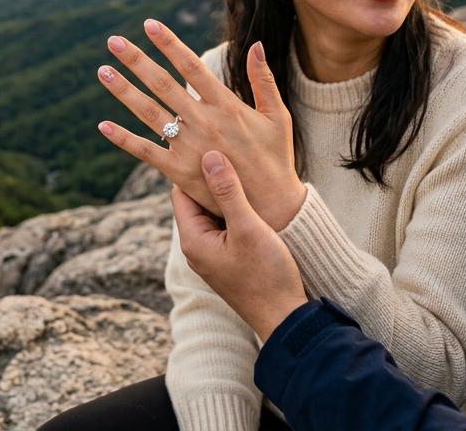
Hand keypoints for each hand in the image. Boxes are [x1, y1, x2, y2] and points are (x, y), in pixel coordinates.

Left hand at [96, 19, 304, 227]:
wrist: (271, 207)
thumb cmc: (276, 158)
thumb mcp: (277, 116)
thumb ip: (263, 79)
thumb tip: (256, 45)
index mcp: (227, 106)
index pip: (191, 66)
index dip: (169, 44)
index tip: (149, 25)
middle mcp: (204, 122)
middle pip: (163, 84)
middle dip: (136, 60)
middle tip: (113, 41)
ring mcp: (189, 147)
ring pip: (149, 112)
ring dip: (123, 90)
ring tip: (102, 71)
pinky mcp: (179, 172)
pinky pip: (146, 152)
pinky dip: (124, 139)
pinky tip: (103, 125)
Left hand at [172, 151, 308, 341]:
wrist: (285, 318)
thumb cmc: (267, 275)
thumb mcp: (248, 227)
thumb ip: (228, 191)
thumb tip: (208, 155)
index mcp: (192, 239)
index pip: (180, 192)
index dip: (194, 169)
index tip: (212, 148)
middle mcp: (196, 248)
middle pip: (195, 201)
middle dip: (211, 180)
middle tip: (230, 155)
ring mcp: (212, 255)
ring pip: (212, 214)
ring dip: (225, 195)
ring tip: (244, 172)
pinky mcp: (227, 260)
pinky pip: (224, 227)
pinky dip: (234, 211)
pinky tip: (254, 199)